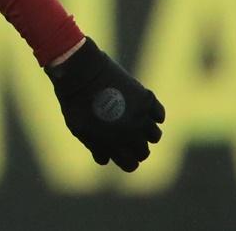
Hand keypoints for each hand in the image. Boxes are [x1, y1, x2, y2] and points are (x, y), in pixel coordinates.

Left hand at [45, 37, 164, 171]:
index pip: (130, 165)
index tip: (123, 154)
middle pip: (143, 152)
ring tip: (135, 124)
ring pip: (155, 136)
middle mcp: (131, 133)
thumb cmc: (75, 101)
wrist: (82, 72)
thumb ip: (94, 146)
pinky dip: (154, 115)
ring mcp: (140, 116)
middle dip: (136, 149)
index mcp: (113, 144)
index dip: (126, 161)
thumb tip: (106, 159)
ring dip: (146, 133)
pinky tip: (143, 110)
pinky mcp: (146, 98)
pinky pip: (160, 114)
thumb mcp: (79, 128)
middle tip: (128, 139)